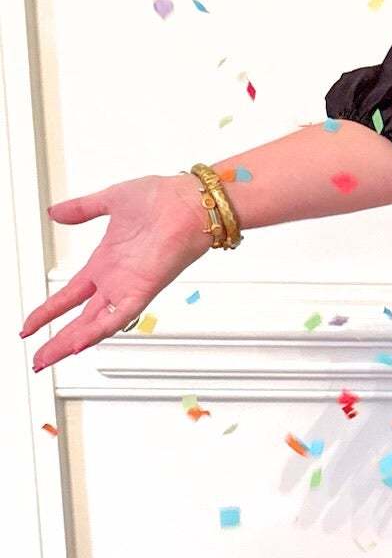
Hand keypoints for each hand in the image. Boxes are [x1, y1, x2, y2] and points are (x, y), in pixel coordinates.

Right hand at [19, 174, 212, 373]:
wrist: (192, 200)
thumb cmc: (164, 198)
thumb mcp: (110, 201)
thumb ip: (82, 209)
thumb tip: (56, 212)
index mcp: (105, 263)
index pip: (69, 295)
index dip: (49, 311)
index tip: (31, 325)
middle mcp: (116, 280)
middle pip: (79, 319)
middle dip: (57, 339)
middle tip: (39, 358)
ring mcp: (129, 287)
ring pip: (94, 324)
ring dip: (70, 342)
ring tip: (49, 358)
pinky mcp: (144, 289)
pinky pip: (119, 316)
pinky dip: (100, 329)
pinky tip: (80, 343)